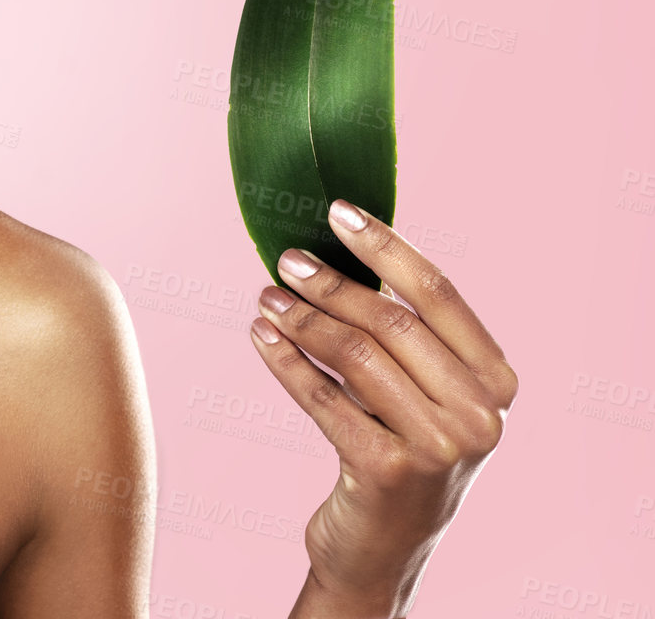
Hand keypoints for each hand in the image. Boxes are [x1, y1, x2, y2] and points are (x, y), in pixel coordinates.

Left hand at [248, 199, 518, 617]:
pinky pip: (323, 398)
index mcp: (498, 382)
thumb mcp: (424, 393)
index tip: (337, 211)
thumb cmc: (400, 449)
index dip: (385, 245)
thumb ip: (403, 332)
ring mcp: (438, 446)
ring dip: (302, 320)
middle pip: (392, 320)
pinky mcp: (387, 470)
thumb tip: (338, 248)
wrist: (385, 547)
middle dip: (330, 284)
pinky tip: (261, 339)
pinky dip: (287, 362)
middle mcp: (481, 414)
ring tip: (266, 299)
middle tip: (286, 260)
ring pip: (354, 355)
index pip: (438, 293)